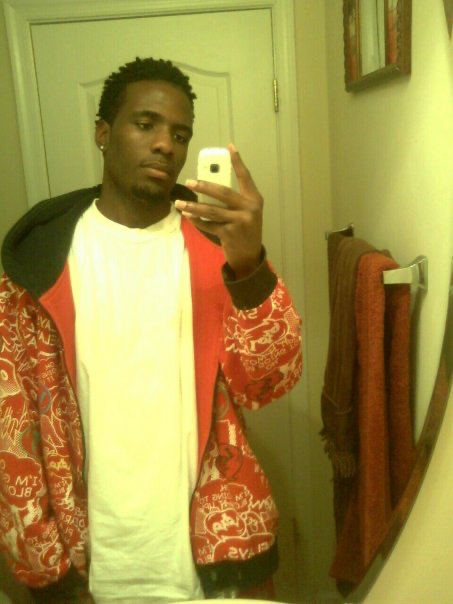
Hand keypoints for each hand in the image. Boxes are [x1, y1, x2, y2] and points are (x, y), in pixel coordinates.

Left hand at [174, 144, 262, 279]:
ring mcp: (240, 222)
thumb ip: (234, 199)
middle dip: (204, 186)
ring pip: (212, 211)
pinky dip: (197, 221)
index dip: (238, 161)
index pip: (245, 176)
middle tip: (189, 182)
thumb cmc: (245, 229)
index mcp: (254, 199)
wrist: (249, 256)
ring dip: (193, 207)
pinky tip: (188, 217)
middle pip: (223, 193)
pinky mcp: (230, 234)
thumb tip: (207, 185)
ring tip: (180, 203)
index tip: (230, 147)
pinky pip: (208, 225)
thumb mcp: (246, 212)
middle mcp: (249, 208)